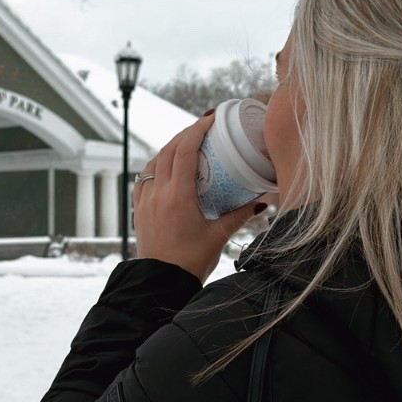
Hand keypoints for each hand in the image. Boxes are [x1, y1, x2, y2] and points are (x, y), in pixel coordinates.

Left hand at [132, 115, 267, 281]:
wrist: (160, 282)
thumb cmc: (190, 262)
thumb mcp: (219, 235)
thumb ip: (240, 215)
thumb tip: (261, 202)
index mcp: (178, 196)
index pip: (184, 151)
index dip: (196, 131)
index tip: (209, 120)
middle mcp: (158, 193)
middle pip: (168, 150)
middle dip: (185, 134)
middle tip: (203, 127)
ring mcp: (145, 200)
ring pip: (154, 161)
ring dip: (169, 147)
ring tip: (187, 142)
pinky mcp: (139, 208)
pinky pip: (145, 177)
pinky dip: (156, 164)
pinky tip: (166, 165)